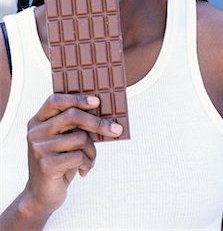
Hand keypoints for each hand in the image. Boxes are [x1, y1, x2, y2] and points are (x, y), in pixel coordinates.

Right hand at [22, 93, 122, 215]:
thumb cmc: (59, 162)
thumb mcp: (64, 140)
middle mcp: (35, 132)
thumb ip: (73, 125)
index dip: (77, 98)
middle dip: (98, 123)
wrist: (42, 195)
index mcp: (38, 121)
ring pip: (80, 138)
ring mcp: (39, 148)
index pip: (55, 100)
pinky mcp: (46, 165)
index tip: (97, 101)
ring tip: (88, 160)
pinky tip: (83, 170)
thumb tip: (102, 113)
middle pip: (72, 116)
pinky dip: (87, 163)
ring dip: (92, 151)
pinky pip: (79, 156)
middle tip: (116, 130)